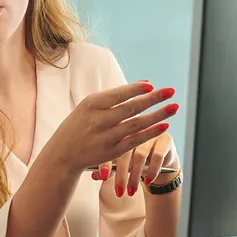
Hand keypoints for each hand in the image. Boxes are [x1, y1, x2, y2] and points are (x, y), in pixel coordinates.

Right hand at [45, 81, 178, 172]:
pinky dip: (150, 133)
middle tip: (171, 91)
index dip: (136, 90)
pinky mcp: (112, 152)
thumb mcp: (90, 106)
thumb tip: (146, 83)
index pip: (118, 94)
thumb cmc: (79, 124)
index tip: (152, 85)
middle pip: (131, 108)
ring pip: (136, 124)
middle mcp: (98, 120)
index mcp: (90, 104)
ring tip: (174, 107)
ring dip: (158, 115)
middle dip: (153, 99)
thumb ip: (115, 96)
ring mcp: (105, 137)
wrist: (62, 153)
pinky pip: (135, 140)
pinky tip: (164, 125)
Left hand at [102, 132, 180, 197]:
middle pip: (124, 152)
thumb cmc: (136, 160)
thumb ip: (109, 168)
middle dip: (120, 175)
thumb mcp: (122, 164)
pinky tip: (147, 181)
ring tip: (131, 192)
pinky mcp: (165, 140)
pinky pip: (157, 156)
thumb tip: (94, 176)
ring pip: (140, 155)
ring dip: (135, 176)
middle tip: (119, 191)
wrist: (162, 158)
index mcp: (120, 133)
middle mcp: (134, 131)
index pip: (109, 147)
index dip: (105, 162)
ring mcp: (150, 134)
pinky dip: (152, 171)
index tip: (103, 176)